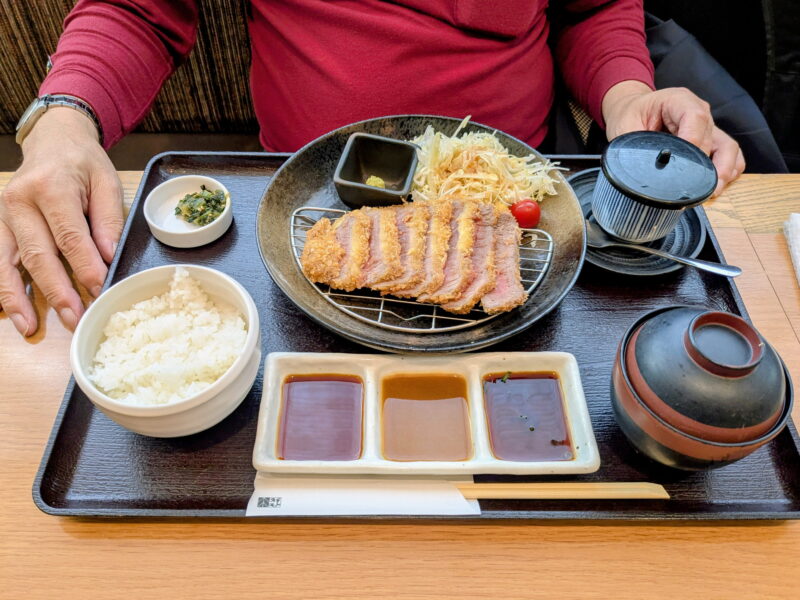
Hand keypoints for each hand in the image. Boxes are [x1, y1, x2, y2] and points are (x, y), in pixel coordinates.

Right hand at [0, 107, 122, 335]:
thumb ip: (108, 220)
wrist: (53, 141)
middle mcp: (20, 201)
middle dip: (56, 291)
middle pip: (38, 254)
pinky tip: (12, 311)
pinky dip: (4, 287)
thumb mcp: (107, 182)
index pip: (70, 236)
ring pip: (9, 262)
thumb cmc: (83, 163)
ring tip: (30, 328)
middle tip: (74, 319)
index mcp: (51, 188)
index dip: (84, 268)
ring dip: (20, 298)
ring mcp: (3, 214)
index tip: (99, 292)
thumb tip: (108, 258)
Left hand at [601, 81, 744, 196]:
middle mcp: (698, 111)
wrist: (633, 110)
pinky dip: (728, 169)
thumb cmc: (630, 115)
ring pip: (727, 147)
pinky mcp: (711, 140)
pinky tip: (717, 186)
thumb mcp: (624, 127)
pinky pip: (730, 154)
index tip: (681, 164)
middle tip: (695, 188)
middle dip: (704, 165)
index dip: (692, 142)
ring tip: (711, 191)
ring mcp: (707, 127)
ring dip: (723, 170)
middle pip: (711, 138)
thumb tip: (645, 170)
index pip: (695, 117)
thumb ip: (635, 146)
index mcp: (678, 101)